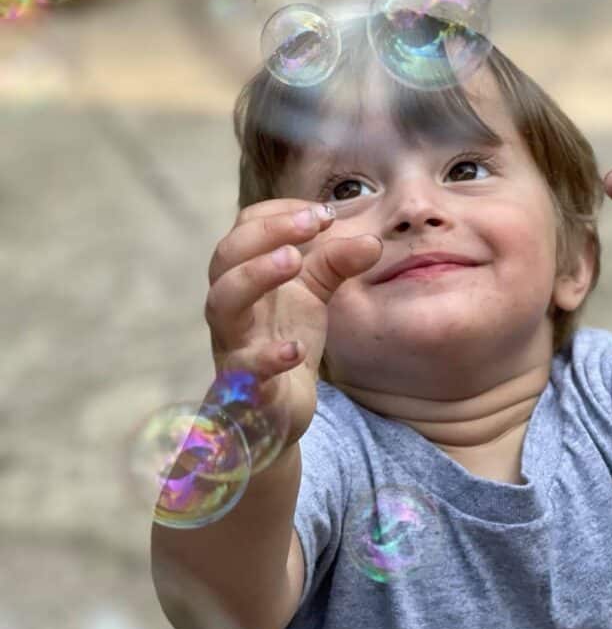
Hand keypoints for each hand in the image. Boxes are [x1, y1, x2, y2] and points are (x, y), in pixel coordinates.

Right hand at [205, 198, 381, 447]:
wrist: (274, 414)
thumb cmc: (283, 344)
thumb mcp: (312, 298)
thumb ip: (336, 265)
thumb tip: (372, 241)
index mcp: (245, 278)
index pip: (244, 229)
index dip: (278, 214)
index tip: (322, 214)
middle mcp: (231, 307)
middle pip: (225, 257)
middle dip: (266, 234)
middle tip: (311, 226)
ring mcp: (233, 345)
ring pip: (222, 303)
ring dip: (254, 275)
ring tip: (293, 260)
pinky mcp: (242, 387)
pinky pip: (245, 369)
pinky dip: (268, 357)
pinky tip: (296, 348)